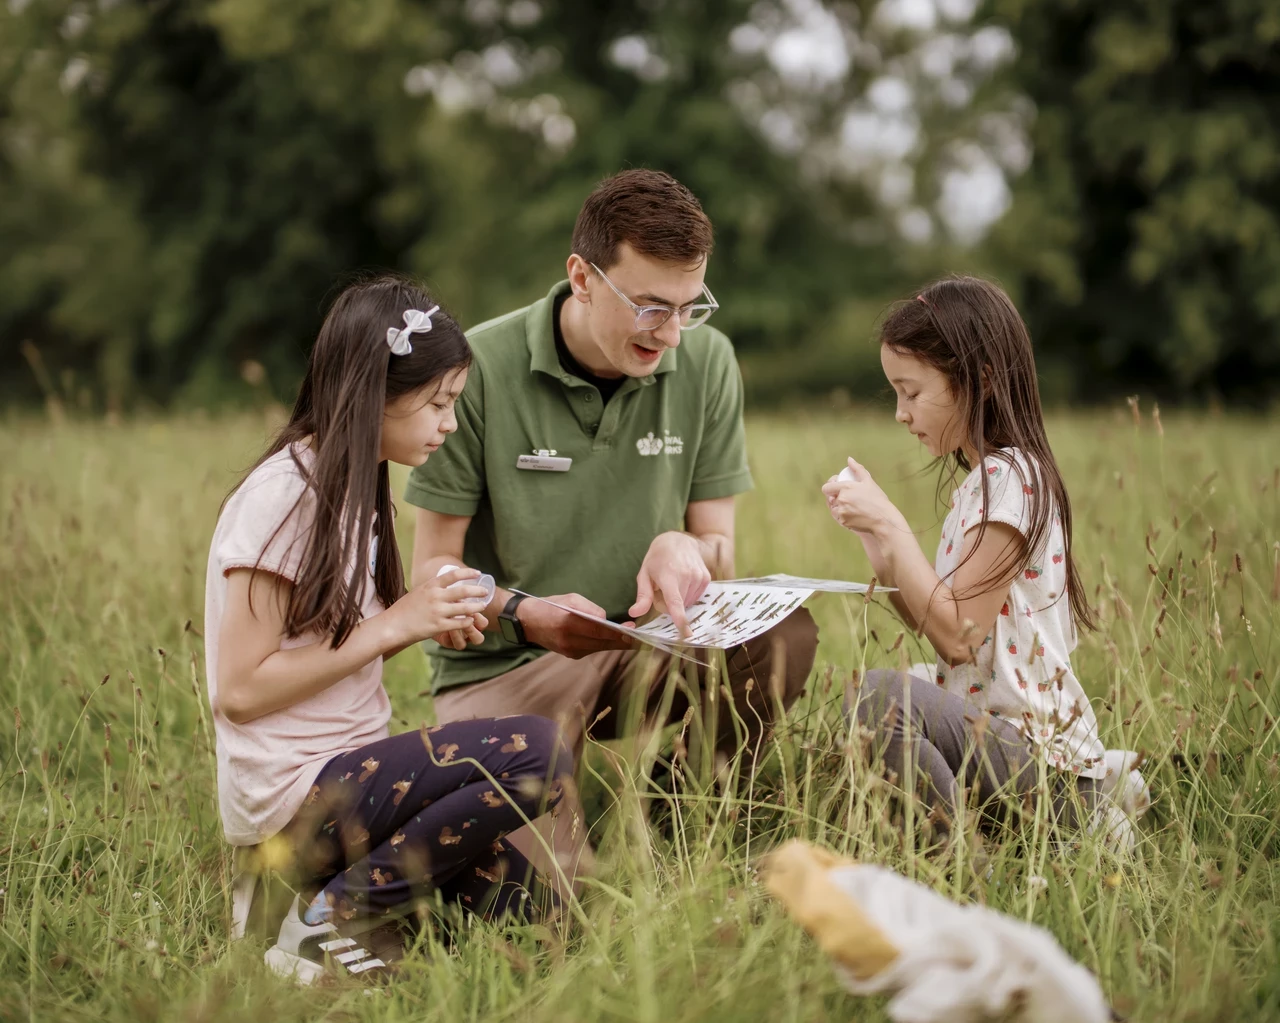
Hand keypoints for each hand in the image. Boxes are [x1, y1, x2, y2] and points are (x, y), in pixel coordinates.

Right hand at [387, 568, 490, 646]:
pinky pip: (459, 623)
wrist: (393, 625)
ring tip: (482, 606)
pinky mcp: (438, 626)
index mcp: (430, 586)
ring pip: (465, 608)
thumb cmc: (404, 609)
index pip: (453, 575)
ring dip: (476, 607)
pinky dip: (468, 621)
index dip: (468, 573)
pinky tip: (471, 620)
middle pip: (463, 591)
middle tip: (485, 591)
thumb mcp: (418, 592)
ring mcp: (438, 612)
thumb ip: (433, 589)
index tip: (477, 573)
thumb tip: (446, 585)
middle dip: (477, 591)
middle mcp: (435, 597)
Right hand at [516, 593, 634, 659]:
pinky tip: (615, 640)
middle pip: (603, 643)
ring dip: (616, 644)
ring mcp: (570, 651)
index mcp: (569, 623)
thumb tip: (606, 619)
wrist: (527, 621)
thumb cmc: (550, 606)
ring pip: (600, 648)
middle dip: (623, 641)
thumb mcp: (570, 599)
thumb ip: (590, 608)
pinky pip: (592, 650)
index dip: (619, 633)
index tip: (634, 632)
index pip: (600, 631)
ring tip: (633, 639)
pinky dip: (604, 644)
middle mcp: (570, 641)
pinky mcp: (571, 655)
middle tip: (642, 639)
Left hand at [630, 531, 710, 637]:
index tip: (687, 634)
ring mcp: (698, 577)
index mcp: (668, 575)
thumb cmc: (657, 559)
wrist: (678, 541)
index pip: (675, 602)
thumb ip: (642, 596)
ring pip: (687, 603)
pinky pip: (695, 598)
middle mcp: (686, 576)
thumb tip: (634, 613)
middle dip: (668, 604)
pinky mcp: (706, 578)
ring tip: (674, 582)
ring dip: (679, 600)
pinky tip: (683, 582)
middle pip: (678, 606)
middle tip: (663, 588)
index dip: (680, 619)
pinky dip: (688, 595)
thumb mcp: (644, 575)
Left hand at [821, 458, 907, 535]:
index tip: (835, 487)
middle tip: (846, 498)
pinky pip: (838, 518)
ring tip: (850, 506)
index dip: (830, 487)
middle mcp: (840, 500)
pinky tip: (852, 514)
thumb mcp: (869, 481)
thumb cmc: (878, 500)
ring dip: (838, 507)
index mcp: (845, 488)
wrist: (884, 520)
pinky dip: (842, 516)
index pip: (826, 488)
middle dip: (835, 497)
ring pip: (833, 509)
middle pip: (830, 498)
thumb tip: (849, 459)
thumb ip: (858, 469)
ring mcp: (841, 512)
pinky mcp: (843, 523)